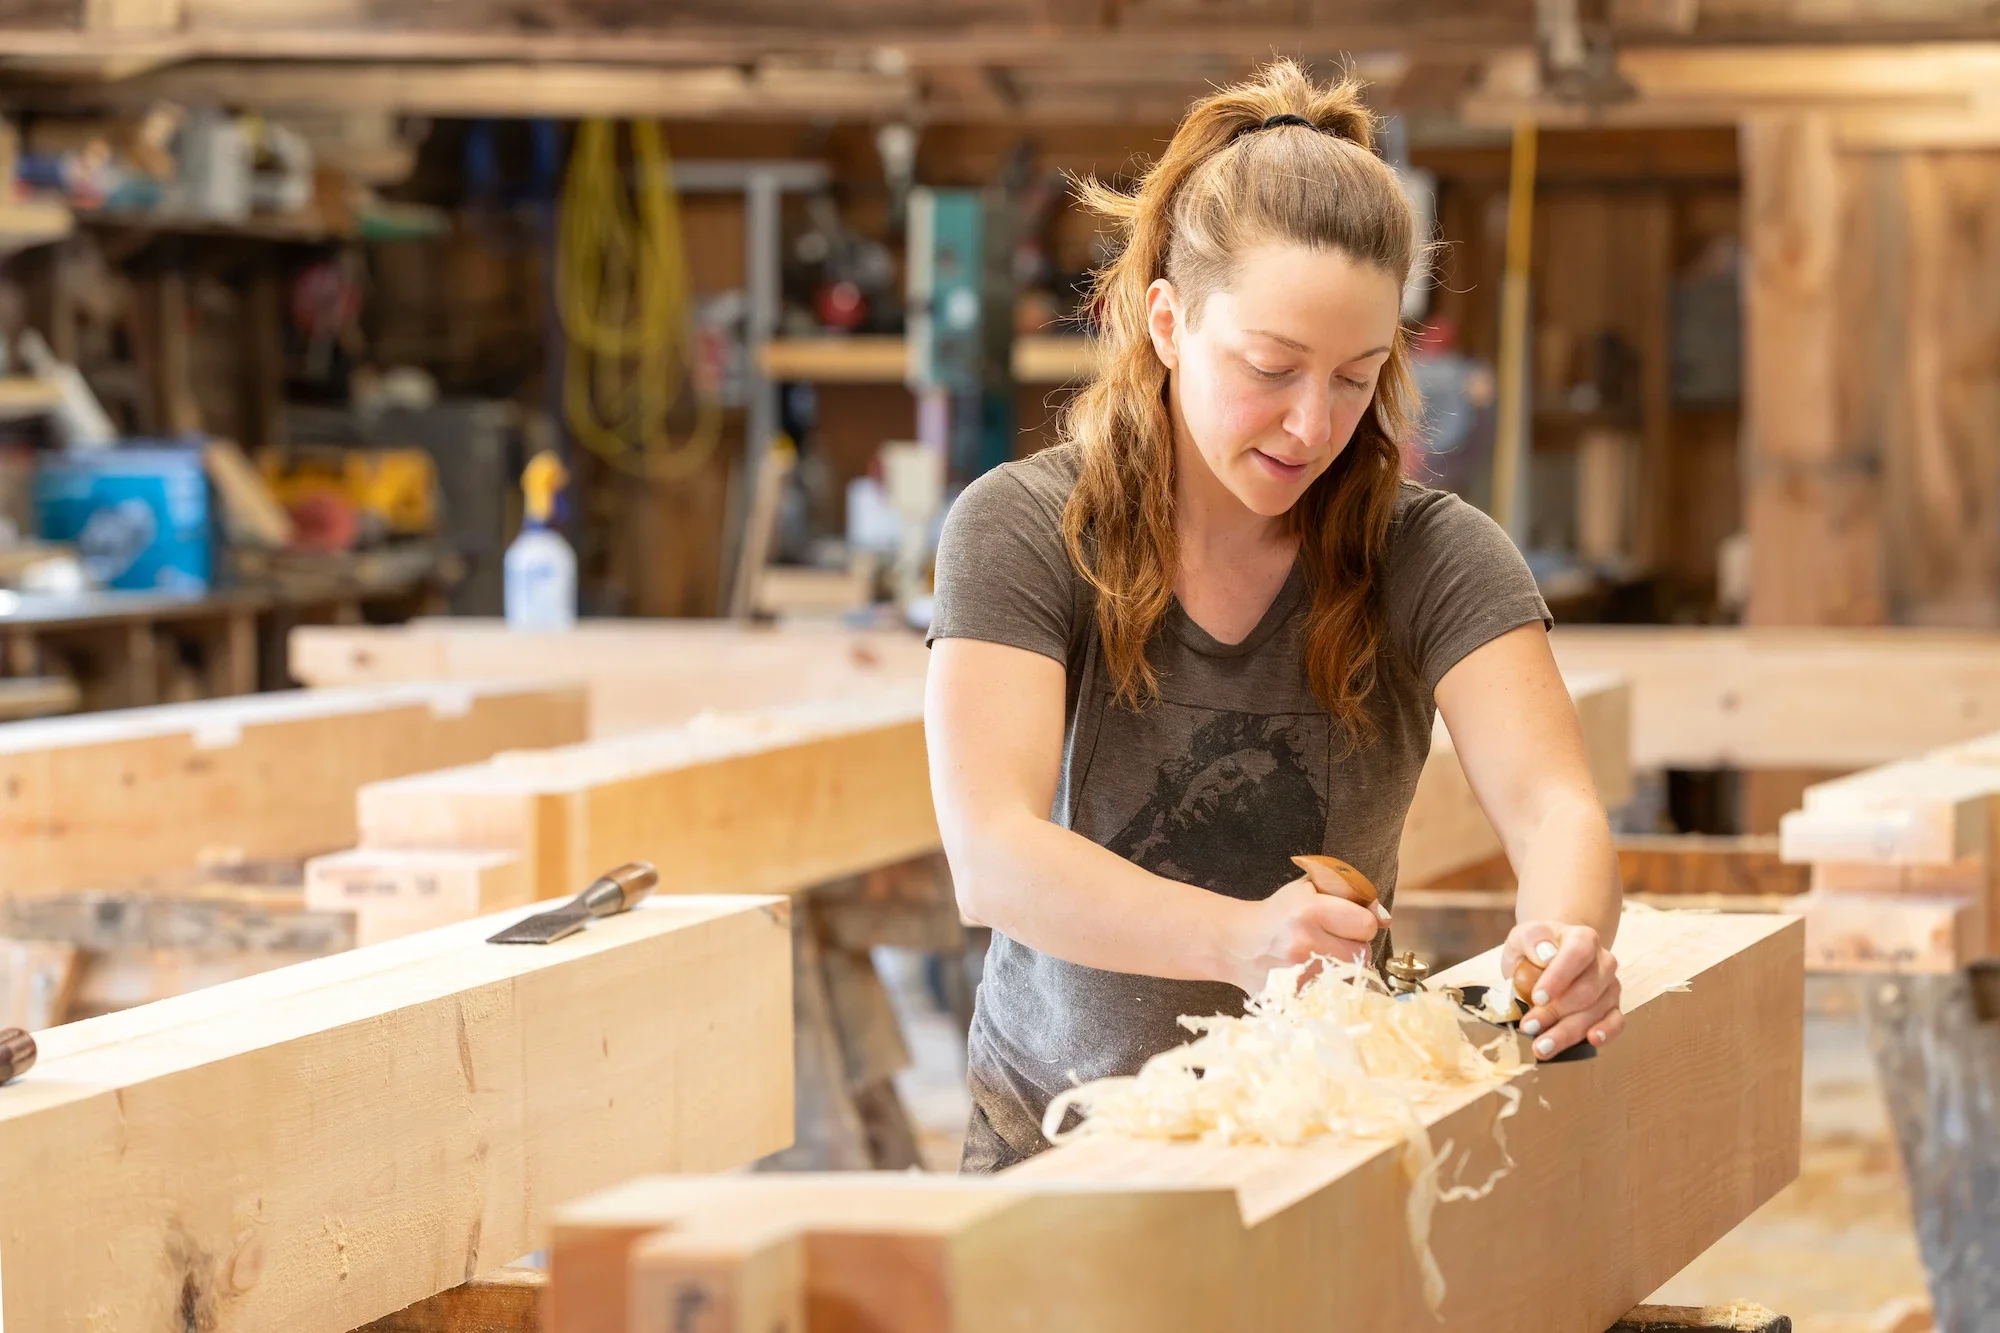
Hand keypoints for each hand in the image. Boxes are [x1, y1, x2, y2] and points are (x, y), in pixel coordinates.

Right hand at [1217, 876, 1381, 993]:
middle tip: (1332, 940)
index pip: (1366, 924)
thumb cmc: (1278, 913)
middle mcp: (1306, 944)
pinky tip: (1310, 973)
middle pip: (1363, 954)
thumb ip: (1347, 894)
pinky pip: (1332, 995)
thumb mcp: (1307, 889)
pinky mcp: (1295, 997)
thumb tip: (1383, 918)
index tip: (1349, 922)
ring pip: (1349, 976)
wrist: (1236, 943)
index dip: (1361, 922)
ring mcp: (1300, 975)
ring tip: (1319, 956)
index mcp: (1311, 911)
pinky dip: (1326, 986)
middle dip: (1353, 946)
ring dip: (1340, 968)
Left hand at [1502, 921, 1621, 1058]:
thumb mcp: (1522, 937)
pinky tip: (1591, 1040)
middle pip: (1586, 991)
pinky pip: (1616, 1022)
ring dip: (1567, 1031)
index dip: (1559, 977)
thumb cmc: (1535, 949)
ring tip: (1541, 1046)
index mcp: (1583, 938)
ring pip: (1596, 1011)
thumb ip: (1531, 939)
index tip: (1538, 998)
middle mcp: (1603, 962)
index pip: (1577, 954)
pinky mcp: (1613, 1008)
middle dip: (1555, 1013)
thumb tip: (1545, 953)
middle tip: (1529, 1027)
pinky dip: (1606, 1032)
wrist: (1548, 958)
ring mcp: (1610, 986)